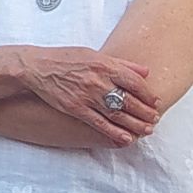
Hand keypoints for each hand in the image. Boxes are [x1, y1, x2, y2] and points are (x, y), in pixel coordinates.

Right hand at [21, 46, 161, 143]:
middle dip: (145, 112)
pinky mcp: (76, 108)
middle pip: (130, 100)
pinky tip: (126, 138)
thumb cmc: (65, 59)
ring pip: (118, 114)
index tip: (155, 102)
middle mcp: (98, 81)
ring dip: (135, 124)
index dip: (148, 95)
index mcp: (105, 65)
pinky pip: (100, 123)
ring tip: (146, 130)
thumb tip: (145, 71)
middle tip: (155, 119)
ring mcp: (87, 96)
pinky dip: (114, 132)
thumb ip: (121, 63)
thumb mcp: (94, 54)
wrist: (36, 67)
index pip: (135, 82)